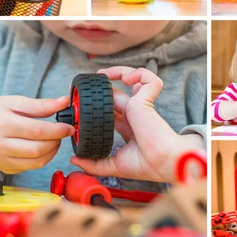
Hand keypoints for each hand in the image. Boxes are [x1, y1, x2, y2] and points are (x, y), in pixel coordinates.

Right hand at [0, 96, 73, 174]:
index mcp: (1, 124)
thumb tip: (65, 101)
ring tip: (54, 140)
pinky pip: (30, 168)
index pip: (37, 131)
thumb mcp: (15, 102)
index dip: (58, 131)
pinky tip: (43, 148)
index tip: (69, 128)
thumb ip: (41, 104)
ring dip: (52, 152)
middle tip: (62, 133)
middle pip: (37, 149)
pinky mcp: (3, 168)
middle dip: (56, 142)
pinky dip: (42, 159)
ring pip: (36, 162)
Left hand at [70, 67, 202, 182]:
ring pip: (136, 78)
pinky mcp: (147, 100)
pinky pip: (150, 79)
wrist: (161, 163)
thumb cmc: (146, 165)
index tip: (82, 100)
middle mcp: (134, 113)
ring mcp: (141, 105)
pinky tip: (126, 79)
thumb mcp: (114, 165)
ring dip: (120, 70)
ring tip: (103, 73)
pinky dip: (140, 74)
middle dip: (105, 81)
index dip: (99, 101)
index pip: (112, 108)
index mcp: (128, 127)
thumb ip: (94, 163)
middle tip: (89, 81)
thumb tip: (74, 160)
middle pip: (119, 91)